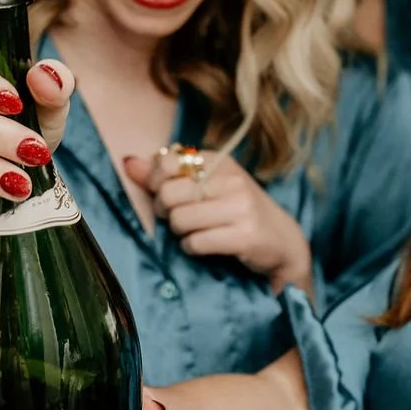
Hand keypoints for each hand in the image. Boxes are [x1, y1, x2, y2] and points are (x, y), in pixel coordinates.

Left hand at [120, 149, 312, 292]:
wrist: (282, 241)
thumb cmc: (237, 211)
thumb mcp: (206, 185)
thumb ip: (165, 175)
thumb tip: (128, 163)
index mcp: (220, 161)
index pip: (167, 163)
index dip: (156, 183)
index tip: (166, 194)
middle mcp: (231, 180)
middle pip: (168, 194)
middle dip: (165, 212)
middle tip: (178, 218)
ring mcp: (240, 207)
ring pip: (180, 220)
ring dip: (180, 233)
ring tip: (196, 232)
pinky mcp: (245, 235)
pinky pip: (196, 243)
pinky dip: (193, 248)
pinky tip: (206, 245)